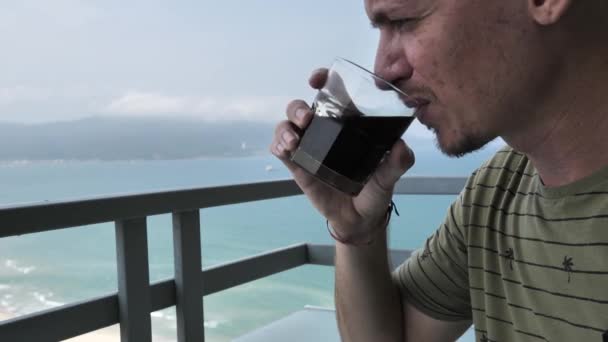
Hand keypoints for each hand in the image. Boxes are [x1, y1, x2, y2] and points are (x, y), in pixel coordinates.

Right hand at [270, 68, 415, 240]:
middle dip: (298, 108)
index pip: (331, 94)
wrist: (360, 220)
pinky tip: (287, 150)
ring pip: (286, 126)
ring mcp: (309, 148)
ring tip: (294, 140)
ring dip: (285, 127)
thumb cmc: (375, 191)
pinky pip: (281, 150)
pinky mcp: (298, 167)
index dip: (321, 80)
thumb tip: (402, 146)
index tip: (317, 79)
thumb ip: (398, 161)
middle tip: (307, 118)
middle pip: (301, 108)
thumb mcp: (390, 175)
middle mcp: (324, 131)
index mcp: (346, 124)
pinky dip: (279, 146)